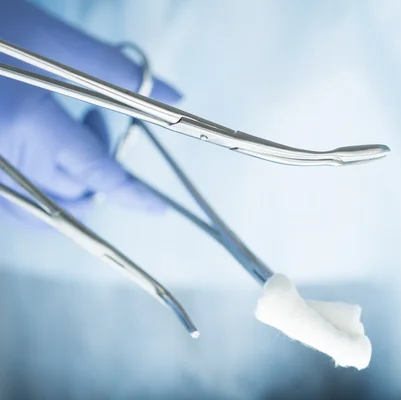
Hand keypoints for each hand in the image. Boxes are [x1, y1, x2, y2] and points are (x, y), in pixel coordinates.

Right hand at [0, 0, 180, 222]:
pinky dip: (39, 190)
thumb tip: (173, 96)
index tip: (158, 210)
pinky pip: (11, 204)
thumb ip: (115, 70)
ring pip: (41, 207)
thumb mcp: (47, 35)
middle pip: (71, 192)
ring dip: (71, 185)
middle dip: (100, 166)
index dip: (133, 194)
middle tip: (95, 117)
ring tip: (67, 133)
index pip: (97, 174)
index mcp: (23, 123)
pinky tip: (41, 153)